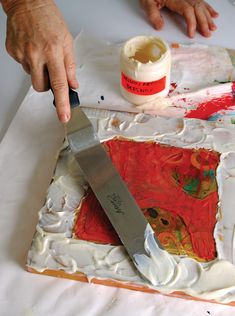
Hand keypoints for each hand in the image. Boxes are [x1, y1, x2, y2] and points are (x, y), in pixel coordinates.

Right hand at [2, 0, 77, 122]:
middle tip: (50, 70)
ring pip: (31, 76)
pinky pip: (23, 65)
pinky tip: (31, 48)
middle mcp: (36, 54)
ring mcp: (22, 53)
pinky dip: (29, 61)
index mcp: (53, 52)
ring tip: (40, 53)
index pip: (59, 84)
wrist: (27, 3)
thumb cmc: (49, 19)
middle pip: (41, 86)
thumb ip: (70, 66)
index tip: (63, 117)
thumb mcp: (67, 41)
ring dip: (38, 71)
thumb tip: (73, 85)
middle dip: (47, 85)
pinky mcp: (12, 51)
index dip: (62, 104)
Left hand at [140, 0, 218, 37]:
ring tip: (213, 28)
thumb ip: (153, 14)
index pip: (187, 10)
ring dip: (208, 17)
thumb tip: (160, 27)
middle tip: (207, 34)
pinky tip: (213, 15)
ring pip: (201, 5)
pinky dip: (208, 9)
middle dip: (204, 22)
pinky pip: (200, 1)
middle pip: (197, 8)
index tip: (191, 34)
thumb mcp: (147, 3)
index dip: (191, 23)